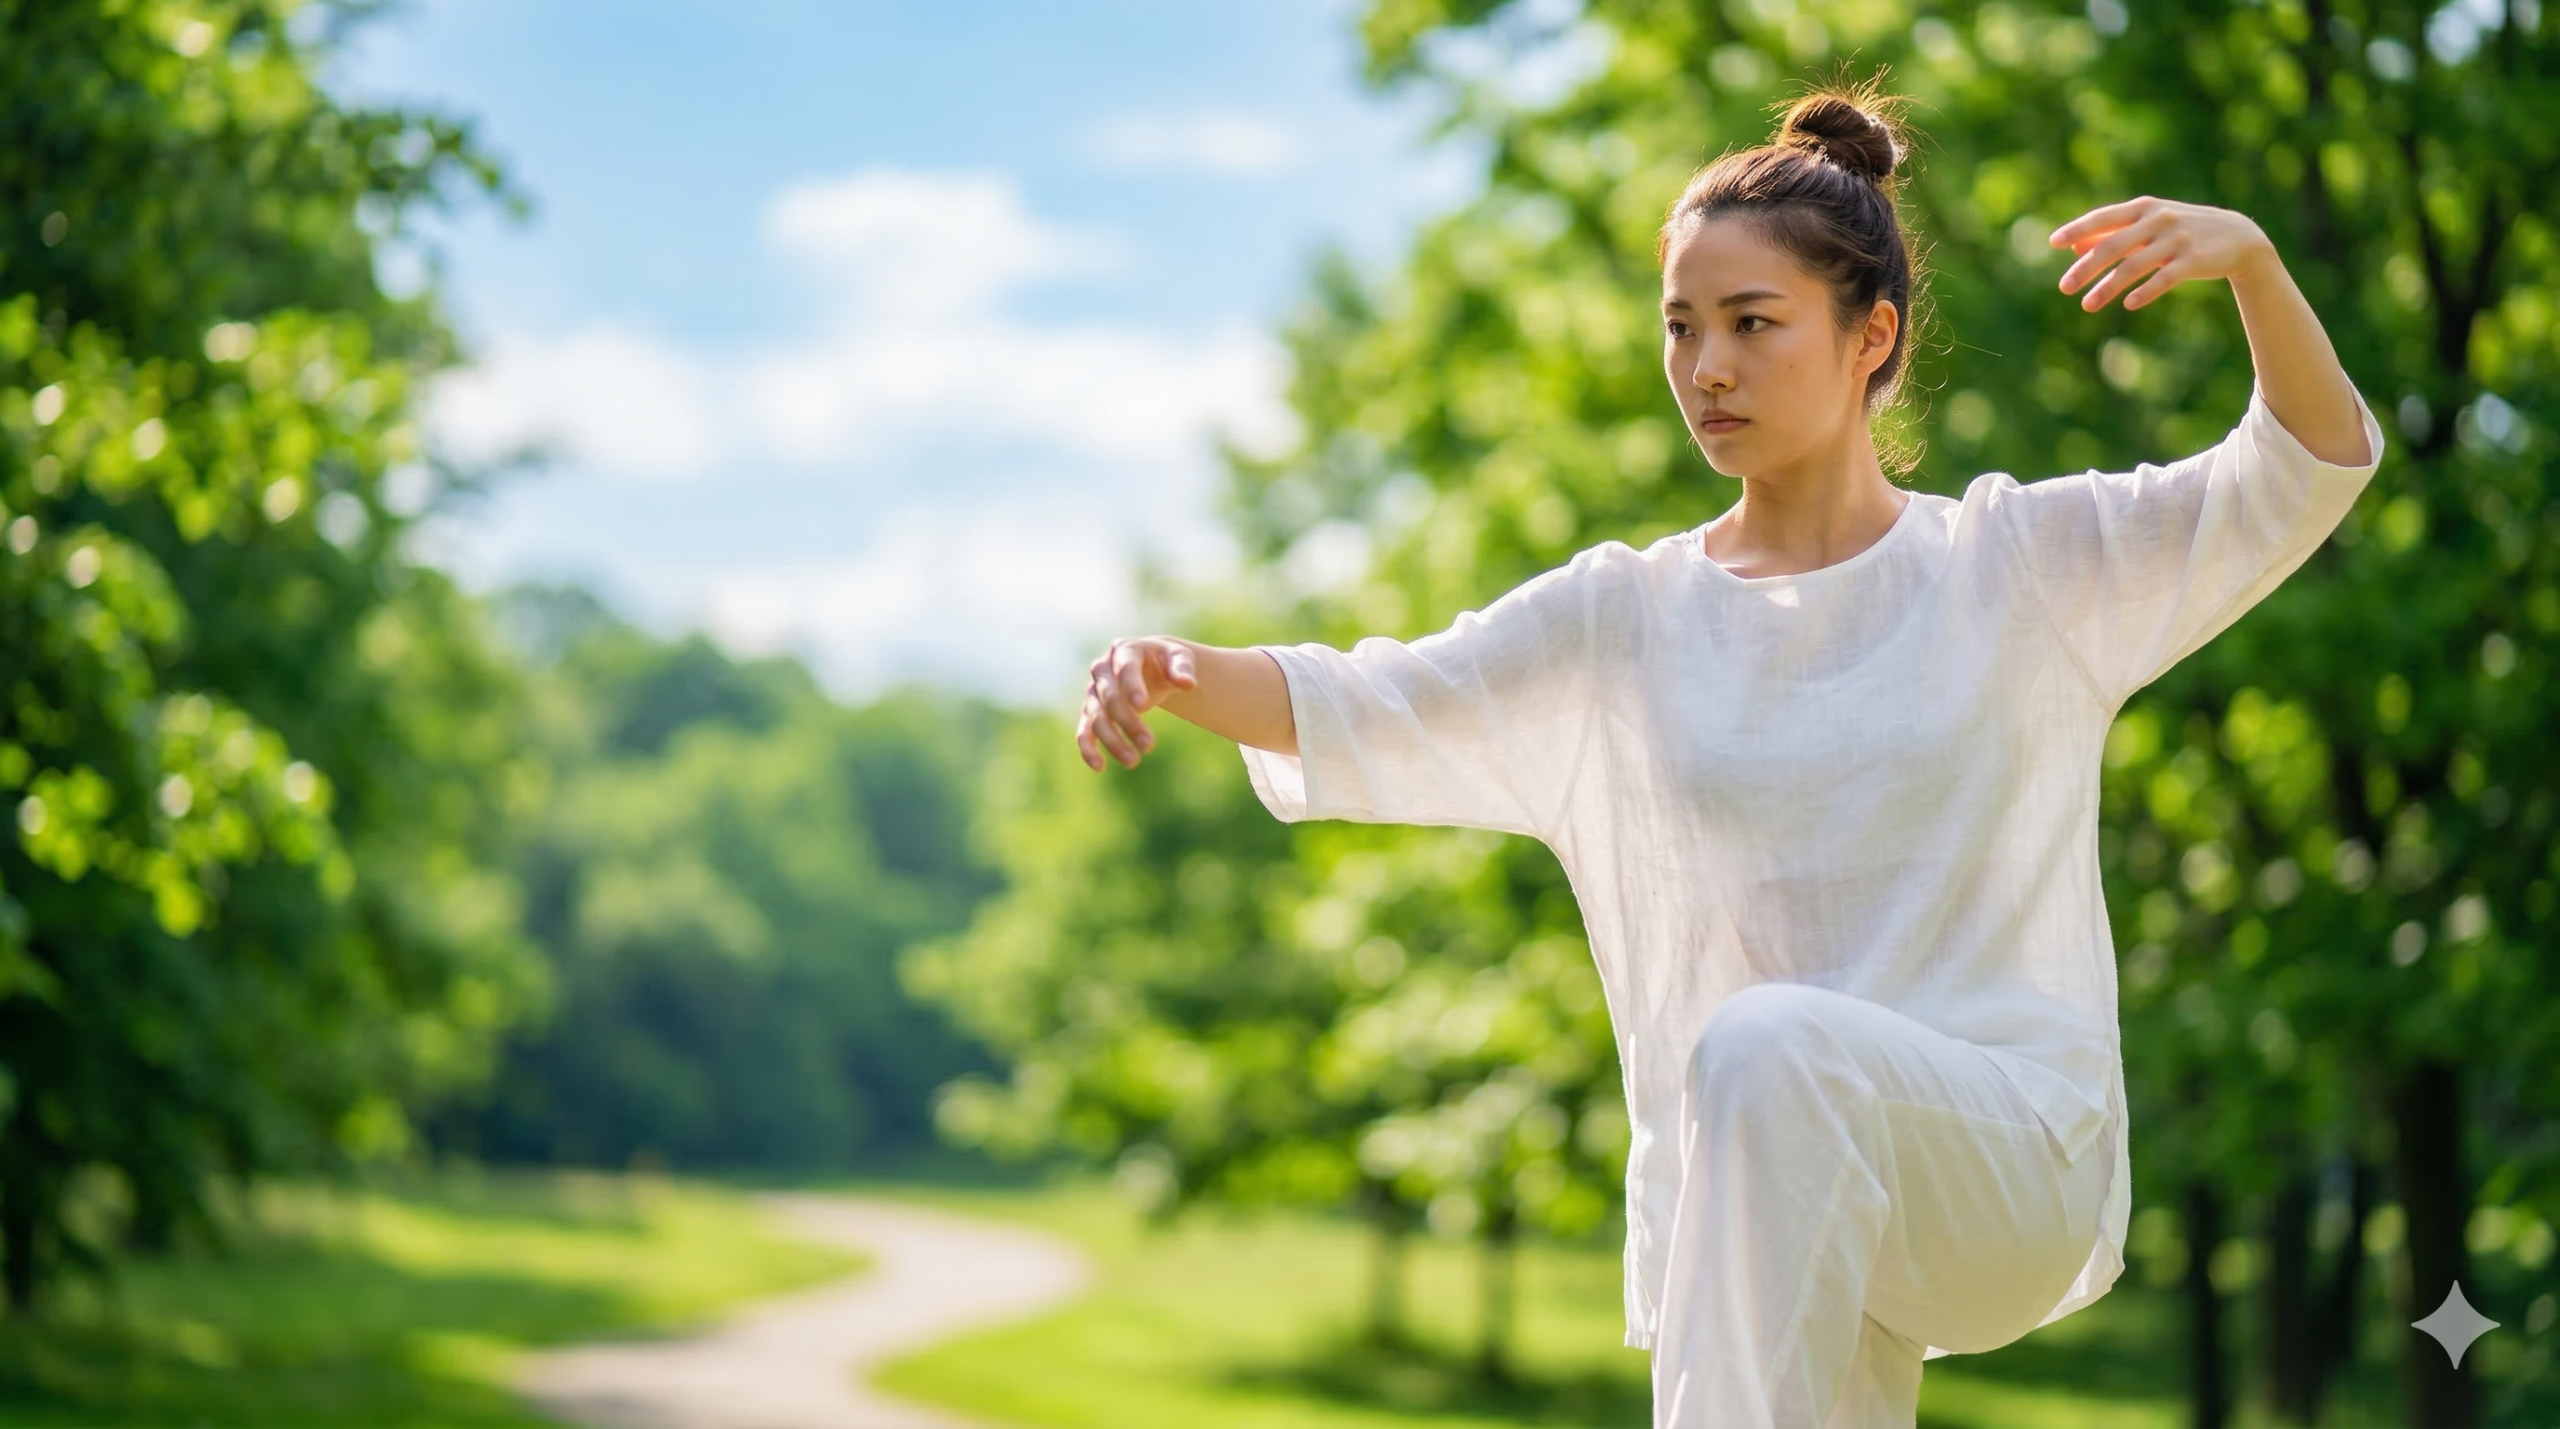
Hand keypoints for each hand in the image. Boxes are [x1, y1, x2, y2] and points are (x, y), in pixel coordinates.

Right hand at [1077, 635, 1197, 770]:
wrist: (1150, 666)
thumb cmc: (1166, 661)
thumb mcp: (1179, 658)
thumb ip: (1183, 668)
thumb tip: (1188, 684)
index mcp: (1124, 650)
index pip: (1125, 668)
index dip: (1131, 686)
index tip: (1142, 706)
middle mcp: (1103, 669)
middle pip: (1110, 698)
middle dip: (1128, 722)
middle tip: (1149, 746)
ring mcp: (1094, 691)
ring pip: (1096, 718)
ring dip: (1112, 740)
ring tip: (1133, 761)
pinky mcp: (1091, 711)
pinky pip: (1084, 731)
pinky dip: (1088, 749)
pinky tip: (1099, 766)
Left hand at [2048, 196, 2274, 311]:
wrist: (2239, 237)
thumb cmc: (2182, 231)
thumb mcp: (2148, 226)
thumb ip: (2112, 234)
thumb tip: (2073, 247)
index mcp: (2144, 209)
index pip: (2103, 217)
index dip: (2077, 229)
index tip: (2052, 242)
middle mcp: (2158, 221)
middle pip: (2112, 246)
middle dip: (2085, 268)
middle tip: (2063, 287)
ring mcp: (2177, 240)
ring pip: (2134, 266)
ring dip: (2107, 288)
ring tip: (2087, 306)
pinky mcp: (2194, 260)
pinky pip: (2164, 278)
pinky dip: (2145, 291)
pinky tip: (2129, 305)